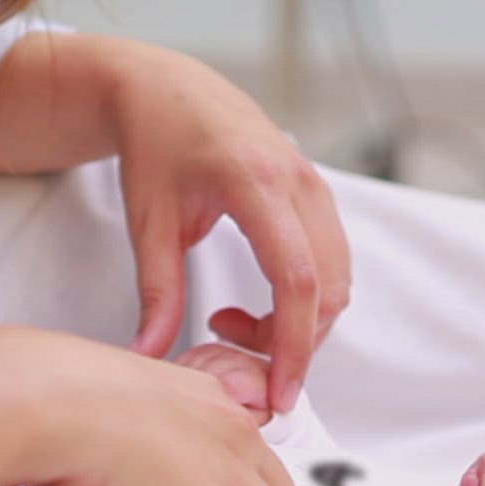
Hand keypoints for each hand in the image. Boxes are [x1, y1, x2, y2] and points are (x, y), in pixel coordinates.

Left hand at [109, 43, 350, 413]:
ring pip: (337, 280)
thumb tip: (148, 358)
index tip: (279, 396)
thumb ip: (155, 293)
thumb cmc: (153, 148)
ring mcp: (314, 184)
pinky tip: (254, 303)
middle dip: (293, 342)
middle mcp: (298, 181)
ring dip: (299, 322)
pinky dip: (305, 298)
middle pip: (327, 289)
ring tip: (231, 323)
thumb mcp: (147, 223)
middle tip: (230, 351)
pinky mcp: (316, 192)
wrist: (167, 89)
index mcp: (255, 184)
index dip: (292, 346)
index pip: (296, 281)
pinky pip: (331, 261)